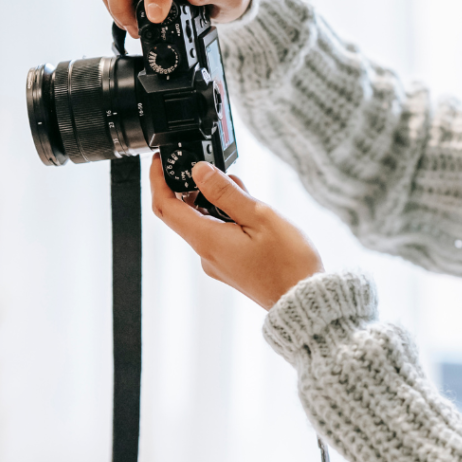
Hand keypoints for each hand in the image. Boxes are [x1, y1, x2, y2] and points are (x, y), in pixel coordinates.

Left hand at [150, 155, 323, 309]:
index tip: (159, 162)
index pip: (166, 207)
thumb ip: (227, 193)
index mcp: (208, 240)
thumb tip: (200, 171)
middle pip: (185, 214)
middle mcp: (206, 254)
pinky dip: (228, 219)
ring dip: (217, 203)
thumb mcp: (259, 217)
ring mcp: (218, 263)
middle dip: (196, 188)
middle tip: (217, 170)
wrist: (303, 300)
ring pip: (206, 224)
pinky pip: (219, 236)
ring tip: (246, 192)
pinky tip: (250, 213)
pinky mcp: (231, 268)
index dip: (158, 180)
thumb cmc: (288, 263)